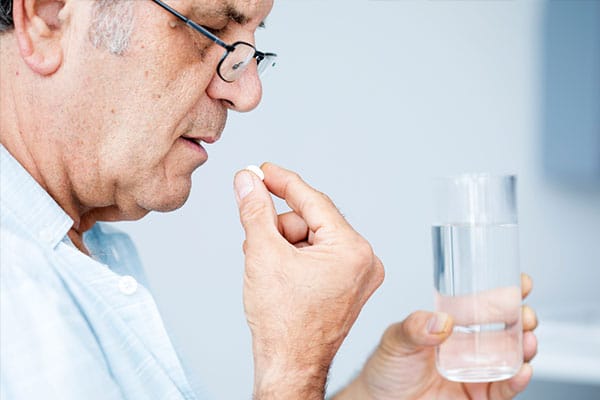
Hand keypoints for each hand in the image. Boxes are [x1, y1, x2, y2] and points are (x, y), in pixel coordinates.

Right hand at [234, 163, 384, 398]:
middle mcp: (364, 261)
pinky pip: (319, 256)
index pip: (314, 201)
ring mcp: (359, 276)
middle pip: (312, 220)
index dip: (284, 182)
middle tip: (255, 239)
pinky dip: (295, 257)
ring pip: (313, 238)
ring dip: (284, 244)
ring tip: (266, 265)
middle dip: (279, 227)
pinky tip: (278, 273)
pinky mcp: (349, 286)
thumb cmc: (283, 323)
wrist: (289, 366)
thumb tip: (247, 181)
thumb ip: (255, 210)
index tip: (263, 170)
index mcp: (353, 251)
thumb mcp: (263, 255)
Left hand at [334, 274, 537, 399]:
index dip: (507, 292)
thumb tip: (441, 321)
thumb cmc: (388, 367)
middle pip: (508, 328)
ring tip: (527, 340)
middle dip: (523, 318)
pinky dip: (517, 380)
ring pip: (513, 357)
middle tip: (523, 314)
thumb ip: (415, 327)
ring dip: (527, 347)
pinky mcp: (479, 396)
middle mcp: (470, 346)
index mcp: (454, 324)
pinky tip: (523, 370)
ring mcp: (477, 370)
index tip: (522, 282)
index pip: (485, 304)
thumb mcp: (396, 338)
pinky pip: (504, 389)